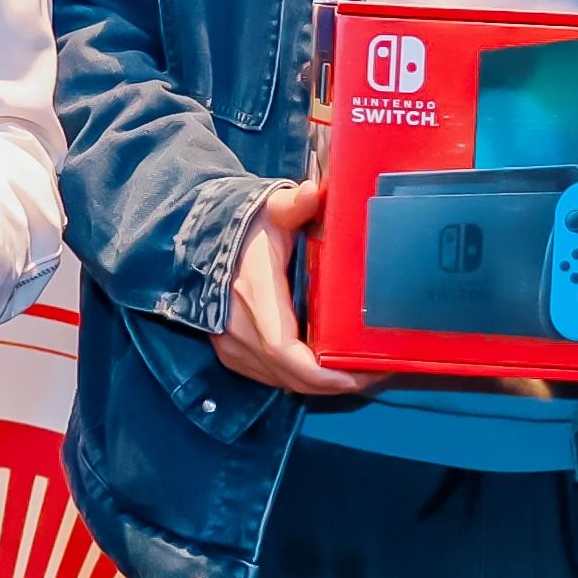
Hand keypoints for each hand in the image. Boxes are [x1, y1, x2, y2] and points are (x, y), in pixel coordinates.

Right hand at [216, 178, 363, 398]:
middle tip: (375, 372)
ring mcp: (231, 346)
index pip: (285, 351)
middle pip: (291, 376)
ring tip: (358, 371)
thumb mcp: (269, 210)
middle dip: (334, 382)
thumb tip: (312, 193)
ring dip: (319, 383)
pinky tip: (326, 367)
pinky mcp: (231, 353)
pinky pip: (271, 376)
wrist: (201, 239)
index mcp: (254, 295)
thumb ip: (293, 205)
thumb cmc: (244, 227)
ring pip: (282, 381)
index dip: (322, 373)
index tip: (358, 374)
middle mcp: (238, 329)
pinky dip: (300, 377)